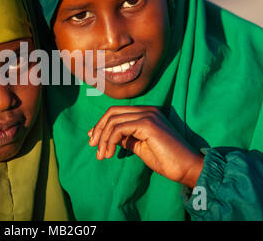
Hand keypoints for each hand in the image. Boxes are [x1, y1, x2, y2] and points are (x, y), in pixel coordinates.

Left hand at [88, 106, 203, 187]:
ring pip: (113, 121)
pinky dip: (110, 141)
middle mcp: (147, 110)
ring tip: (101, 155)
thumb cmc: (165, 159)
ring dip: (103, 139)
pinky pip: (119, 129)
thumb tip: (105, 136)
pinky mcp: (147, 124)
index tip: (93, 139)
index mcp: (146, 113)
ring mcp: (148, 115)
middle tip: (93, 147)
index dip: (102, 124)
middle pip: (112, 112)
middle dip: (99, 129)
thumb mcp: (139, 146)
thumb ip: (124, 138)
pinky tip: (109, 154)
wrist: (186, 168)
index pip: (116, 112)